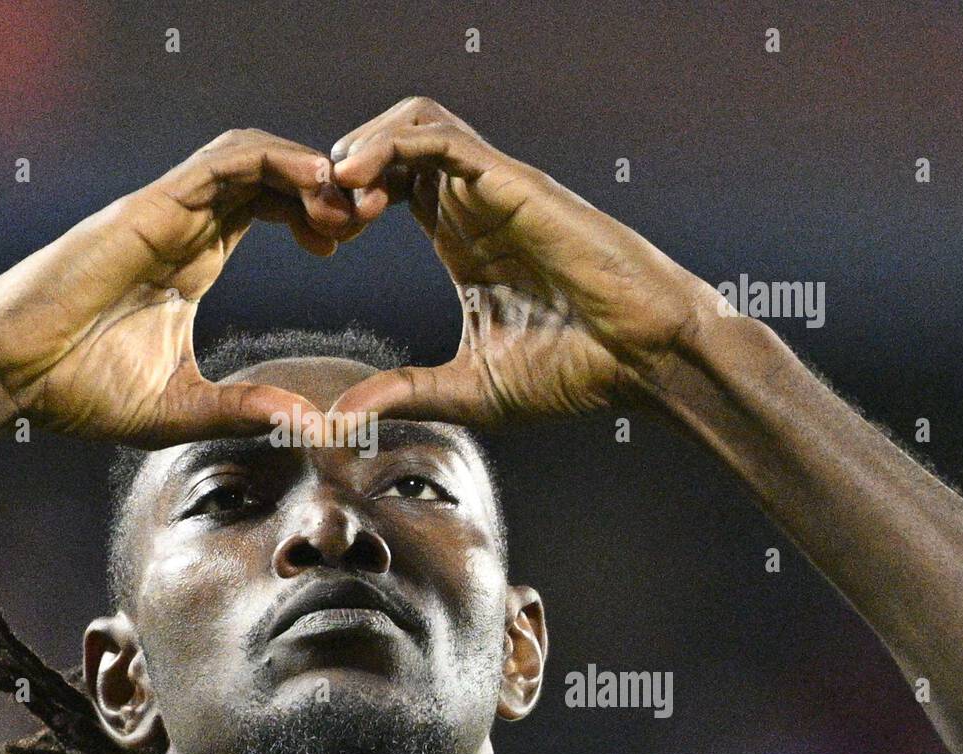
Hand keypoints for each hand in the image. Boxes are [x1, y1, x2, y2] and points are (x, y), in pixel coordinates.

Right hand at [0, 129, 355, 445]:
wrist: (10, 375)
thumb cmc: (78, 390)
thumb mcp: (181, 408)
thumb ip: (243, 410)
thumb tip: (308, 424)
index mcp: (194, 258)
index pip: (266, 208)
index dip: (314, 214)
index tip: (345, 247)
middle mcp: (186, 225)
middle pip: (270, 176)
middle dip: (326, 186)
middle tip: (367, 218)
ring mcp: (168, 211)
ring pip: (253, 156)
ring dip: (309, 167)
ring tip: (349, 205)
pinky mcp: (152, 207)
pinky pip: (225, 161)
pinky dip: (276, 159)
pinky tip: (318, 181)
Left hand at [327, 97, 718, 424]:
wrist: (641, 359)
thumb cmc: (574, 372)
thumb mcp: (467, 389)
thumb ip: (403, 393)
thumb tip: (340, 419)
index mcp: (462, 242)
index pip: (389, 190)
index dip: (345, 203)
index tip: (320, 242)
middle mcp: (473, 207)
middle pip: (393, 147)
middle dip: (343, 171)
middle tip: (320, 217)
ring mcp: (492, 190)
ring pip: (411, 124)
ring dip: (362, 147)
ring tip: (338, 193)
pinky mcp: (509, 181)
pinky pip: (437, 136)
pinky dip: (389, 145)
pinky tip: (358, 181)